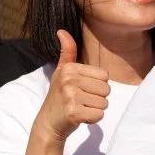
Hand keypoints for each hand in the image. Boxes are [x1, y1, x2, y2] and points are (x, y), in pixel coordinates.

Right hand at [35, 30, 110, 145]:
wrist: (48, 124)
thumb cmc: (59, 97)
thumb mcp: (62, 72)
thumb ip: (67, 52)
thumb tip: (62, 31)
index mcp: (69, 68)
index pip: (104, 76)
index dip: (97, 85)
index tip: (82, 90)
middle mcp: (69, 80)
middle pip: (106, 89)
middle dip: (97, 98)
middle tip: (81, 101)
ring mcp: (70, 96)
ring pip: (104, 103)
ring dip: (95, 109)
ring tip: (80, 108)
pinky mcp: (74, 113)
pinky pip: (99, 115)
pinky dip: (93, 119)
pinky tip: (80, 117)